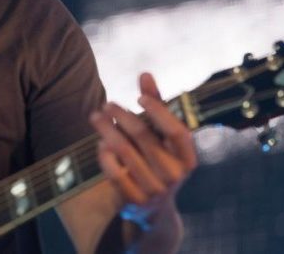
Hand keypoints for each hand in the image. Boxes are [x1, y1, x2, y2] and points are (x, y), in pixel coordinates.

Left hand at [90, 73, 197, 232]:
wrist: (156, 209)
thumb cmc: (159, 159)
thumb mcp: (162, 137)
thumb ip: (156, 106)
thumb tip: (145, 73)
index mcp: (188, 158)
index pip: (177, 131)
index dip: (158, 111)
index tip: (139, 96)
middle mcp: (176, 175)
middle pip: (144, 137)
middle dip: (122, 116)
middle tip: (107, 103)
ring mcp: (156, 189)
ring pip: (124, 151)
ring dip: (107, 129)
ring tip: (96, 116)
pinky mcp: (136, 200)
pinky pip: (114, 172)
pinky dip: (104, 155)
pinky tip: (101, 143)